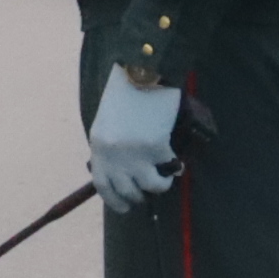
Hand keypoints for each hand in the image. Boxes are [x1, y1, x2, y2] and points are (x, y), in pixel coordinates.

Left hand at [89, 74, 184, 209]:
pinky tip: (179, 164)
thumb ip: (112, 145)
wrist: (144, 70)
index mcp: (99, 145)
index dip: (115, 200)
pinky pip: (168, 168)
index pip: (103, 185)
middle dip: (138, 197)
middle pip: (126, 191)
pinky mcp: (156, 146)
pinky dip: (175, 169)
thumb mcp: (109, 121)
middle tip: (148, 193)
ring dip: (160, 186)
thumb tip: (125, 171)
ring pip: (150, 187)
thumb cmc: (127, 91)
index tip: (125, 207)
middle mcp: (113, 154)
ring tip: (166, 180)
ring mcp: (135, 152)